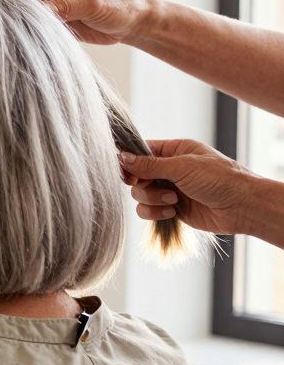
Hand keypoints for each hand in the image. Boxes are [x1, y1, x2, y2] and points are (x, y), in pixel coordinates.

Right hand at [13, 0, 151, 44]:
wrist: (132, 24)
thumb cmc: (118, 5)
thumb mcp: (92, 4)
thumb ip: (64, 7)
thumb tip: (38, 13)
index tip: (24, 10)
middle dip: (23, 10)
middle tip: (30, 25)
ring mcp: (52, 3)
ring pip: (27, 12)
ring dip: (29, 22)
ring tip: (38, 33)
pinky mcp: (54, 20)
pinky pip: (36, 25)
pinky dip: (35, 32)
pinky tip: (41, 38)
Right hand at [120, 139, 260, 236]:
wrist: (242, 207)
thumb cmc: (219, 179)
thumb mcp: (182, 167)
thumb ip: (149, 164)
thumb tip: (121, 157)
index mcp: (174, 150)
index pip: (141, 151)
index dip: (130, 162)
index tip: (127, 173)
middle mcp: (169, 169)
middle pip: (137, 175)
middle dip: (143, 184)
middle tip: (151, 186)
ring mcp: (169, 189)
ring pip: (140, 194)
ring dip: (151, 199)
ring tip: (173, 201)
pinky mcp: (170, 208)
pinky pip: (148, 210)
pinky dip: (155, 213)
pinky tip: (173, 212)